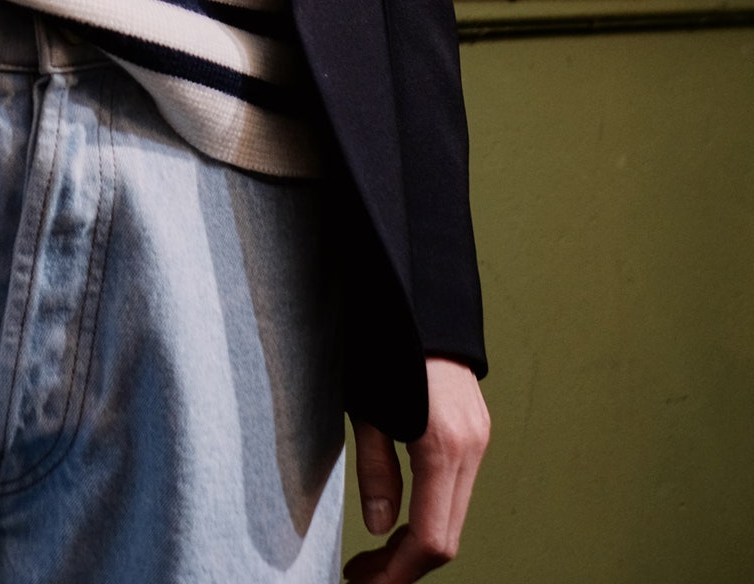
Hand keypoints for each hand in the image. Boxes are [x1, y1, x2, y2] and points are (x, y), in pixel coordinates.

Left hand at [343, 358, 489, 581]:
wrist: (416, 285)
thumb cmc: (379, 337)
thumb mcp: (364, 405)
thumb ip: (377, 469)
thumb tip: (383, 528)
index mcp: (443, 447)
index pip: (431, 540)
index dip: (396, 573)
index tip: (360, 580)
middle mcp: (471, 447)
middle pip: (447, 536)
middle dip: (405, 565)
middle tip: (363, 573)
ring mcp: (479, 436)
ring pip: (454, 514)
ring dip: (418, 540)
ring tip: (375, 551)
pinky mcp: (475, 426)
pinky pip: (457, 488)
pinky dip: (431, 511)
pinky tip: (401, 514)